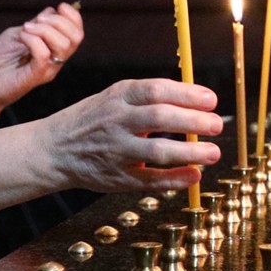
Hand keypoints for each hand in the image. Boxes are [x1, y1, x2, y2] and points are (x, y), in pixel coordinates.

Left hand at [0, 3, 84, 126]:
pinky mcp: (35, 77)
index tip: (60, 6)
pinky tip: (22, 37)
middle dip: (58, 21)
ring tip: (26, 29)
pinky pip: (44, 55)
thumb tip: (51, 11)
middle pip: (75, 37)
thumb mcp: (19, 33)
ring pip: (63, 45)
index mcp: (54, 50)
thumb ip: (37, 24)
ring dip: (44, 30)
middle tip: (37, 20)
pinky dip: (33, 40)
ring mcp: (47, 70)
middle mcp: (55, 61)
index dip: (74, 16)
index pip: (77, 33)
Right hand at [43, 78, 222, 191]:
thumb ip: (149, 98)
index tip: (211, 100)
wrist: (53, 149)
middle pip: (160, 118)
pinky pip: (149, 181)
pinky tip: (194, 176)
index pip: (156, 90)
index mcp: (119, 96)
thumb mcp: (115, 97)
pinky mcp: (116, 178)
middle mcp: (117, 121)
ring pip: (157, 151)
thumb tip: (196, 100)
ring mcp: (116, 151)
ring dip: (190, 153)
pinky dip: (174, 179)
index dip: (187, 94)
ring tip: (213, 153)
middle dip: (193, 121)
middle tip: (218, 125)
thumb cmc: (94, 119)